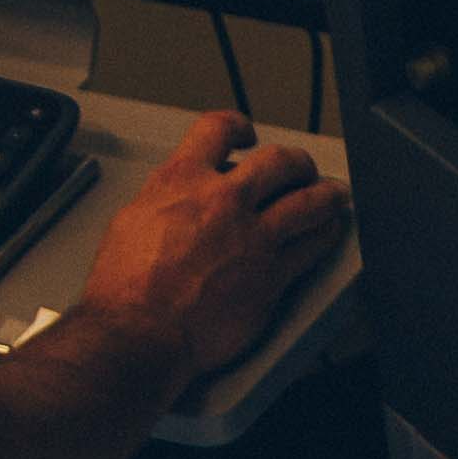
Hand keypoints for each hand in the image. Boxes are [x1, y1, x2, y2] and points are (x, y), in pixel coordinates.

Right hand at [82, 112, 346, 376]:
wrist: (136, 332)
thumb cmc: (124, 289)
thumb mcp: (130, 220)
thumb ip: (163, 199)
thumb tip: (174, 194)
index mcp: (182, 181)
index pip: (218, 129)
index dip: (238, 126)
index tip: (247, 135)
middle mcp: (222, 201)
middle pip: (279, 161)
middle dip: (296, 162)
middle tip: (300, 169)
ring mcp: (253, 238)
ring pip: (310, 201)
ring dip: (327, 194)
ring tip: (333, 195)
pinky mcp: (272, 276)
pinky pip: (313, 246)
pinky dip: (326, 234)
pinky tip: (327, 233)